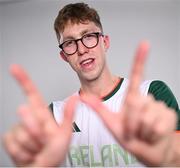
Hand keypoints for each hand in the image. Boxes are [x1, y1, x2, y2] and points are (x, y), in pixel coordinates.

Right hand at [3, 65, 77, 166]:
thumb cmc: (56, 152)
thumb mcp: (65, 133)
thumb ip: (68, 115)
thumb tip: (76, 97)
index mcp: (42, 114)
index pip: (31, 93)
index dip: (23, 80)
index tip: (14, 68)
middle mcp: (30, 118)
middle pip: (26, 115)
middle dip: (36, 131)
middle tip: (45, 141)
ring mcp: (19, 129)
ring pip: (20, 133)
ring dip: (31, 145)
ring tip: (38, 149)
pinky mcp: (10, 139)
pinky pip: (11, 144)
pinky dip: (22, 153)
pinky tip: (29, 153)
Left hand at [80, 42, 176, 165]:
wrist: (148, 152)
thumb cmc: (130, 137)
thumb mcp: (111, 124)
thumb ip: (99, 110)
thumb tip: (83, 97)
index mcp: (132, 99)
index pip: (136, 76)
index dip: (140, 60)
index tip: (145, 43)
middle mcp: (145, 99)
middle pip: (135, 104)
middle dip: (130, 123)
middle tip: (132, 131)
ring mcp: (158, 106)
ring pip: (146, 117)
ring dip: (140, 131)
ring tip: (142, 133)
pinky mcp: (169, 115)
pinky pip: (157, 126)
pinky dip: (151, 136)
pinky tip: (153, 135)